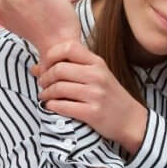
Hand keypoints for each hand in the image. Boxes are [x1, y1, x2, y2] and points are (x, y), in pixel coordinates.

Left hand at [32, 41, 147, 152]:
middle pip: (59, 69)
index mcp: (97, 63)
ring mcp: (95, 94)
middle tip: (42, 84)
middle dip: (45, 78)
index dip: (52, 54)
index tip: (46, 65)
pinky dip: (52, 106)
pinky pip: (63, 106)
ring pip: (59, 88)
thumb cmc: (110, 96)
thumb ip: (70, 68)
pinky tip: (51, 106)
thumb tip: (35, 68)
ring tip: (44, 97)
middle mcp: (97, 76)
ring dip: (46, 94)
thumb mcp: (97, 76)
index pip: (69, 48)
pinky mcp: (92, 113)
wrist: (131, 119)